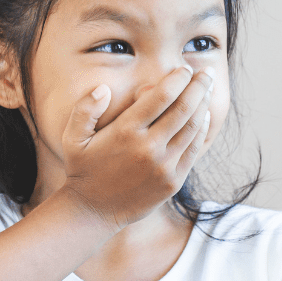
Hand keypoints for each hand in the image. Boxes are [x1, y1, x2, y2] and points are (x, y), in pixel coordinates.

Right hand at [60, 66, 213, 228]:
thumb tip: (103, 89)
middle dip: (199, 86)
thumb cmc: (84, 169)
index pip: (161, 96)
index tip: (185, 68)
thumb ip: (85, 110)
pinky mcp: (173, 181)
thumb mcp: (73, 138)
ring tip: (208, 89)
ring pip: (192, 127)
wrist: (93, 211)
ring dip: (204, 105)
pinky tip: (204, 115)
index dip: (178, 79)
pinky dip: (201, 129)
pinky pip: (193, 149)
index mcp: (126, 131)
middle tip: (207, 72)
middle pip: (184, 108)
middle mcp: (148, 147)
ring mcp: (163, 166)